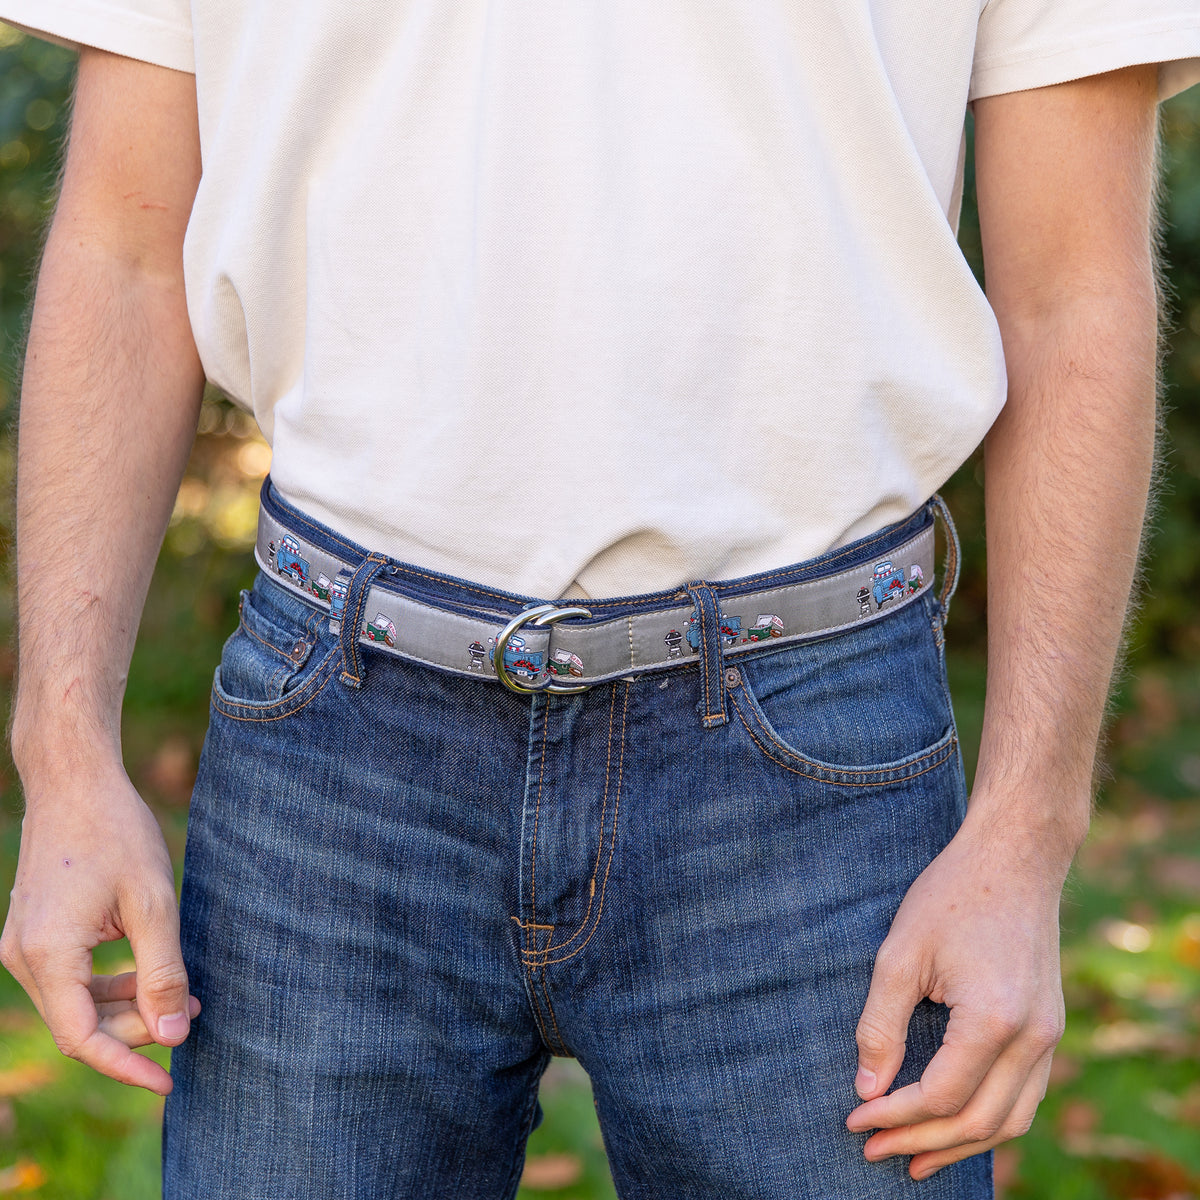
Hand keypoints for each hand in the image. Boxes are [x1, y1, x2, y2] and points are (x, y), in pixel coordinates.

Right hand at [0, 762, 199, 1094]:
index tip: (170, 1080)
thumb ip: (161, 974)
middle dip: (137, 1027)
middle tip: (193, 1012)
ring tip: (183, 996)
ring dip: (126, 1006)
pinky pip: (70, 977)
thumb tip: (171, 1036)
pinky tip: (149, 973)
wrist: (74, 781)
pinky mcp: (34, 932)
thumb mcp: (154, 904)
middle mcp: (21, 958)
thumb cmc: (116, 833)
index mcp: (47, 955)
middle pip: (79, 1023)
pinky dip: (109, 983)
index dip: (127, 1065)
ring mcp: (22, 945)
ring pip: (75, 1002)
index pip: (82, 1038)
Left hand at [845, 817, 1067, 1179]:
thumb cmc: (951, 895)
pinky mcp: (1050, 1028)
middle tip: (873, 1152)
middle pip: (978, 1121)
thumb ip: (880, 1026)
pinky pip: (1025, 1096)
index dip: (893, 1117)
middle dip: (922, 1142)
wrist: (1014, 857)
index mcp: (993, 1020)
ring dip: (961, 1145)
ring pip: (1011, 1119)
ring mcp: (1050, 1036)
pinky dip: (990, 1121)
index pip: (940, 1096)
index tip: (854, 1121)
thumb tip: (866, 1089)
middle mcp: (1033, 1038)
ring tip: (914, 1159)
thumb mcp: (899, 955)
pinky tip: (956, 1124)